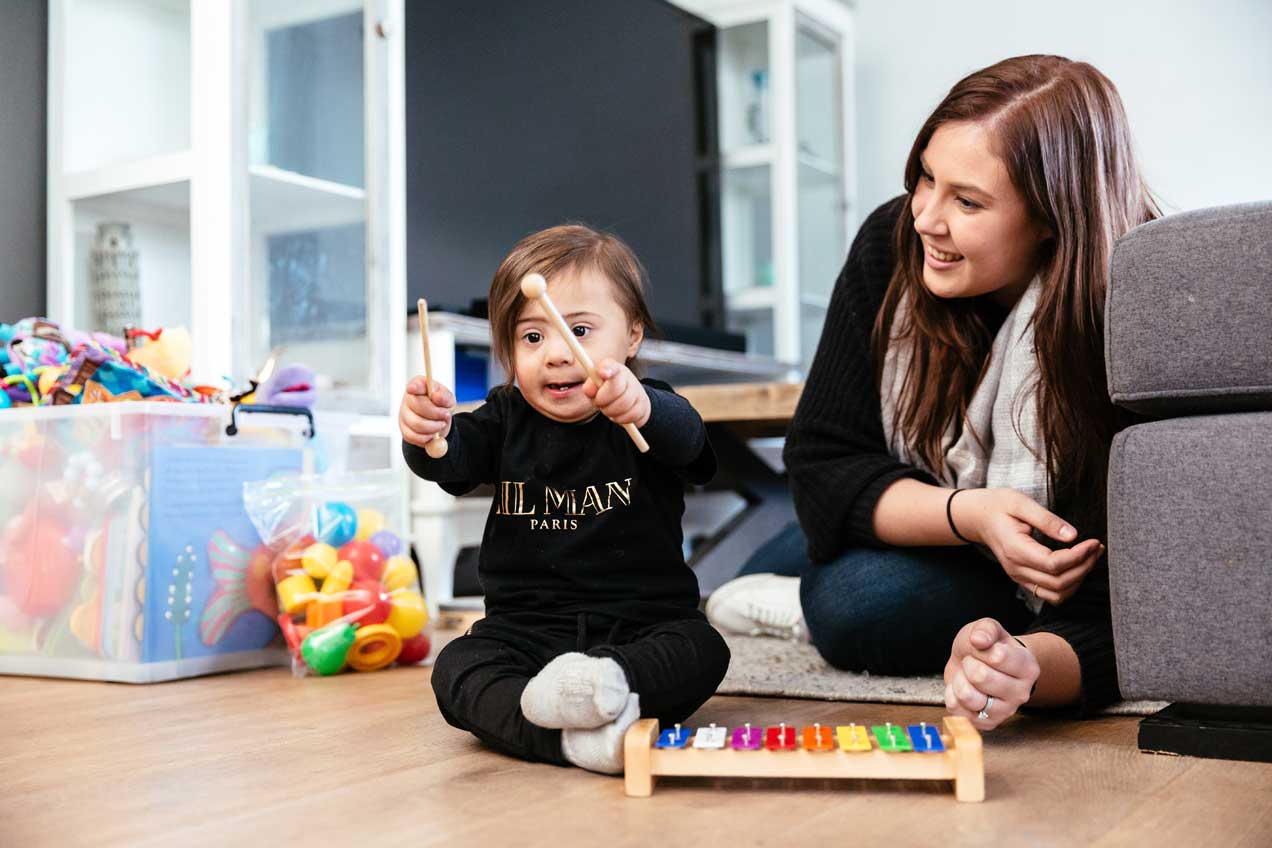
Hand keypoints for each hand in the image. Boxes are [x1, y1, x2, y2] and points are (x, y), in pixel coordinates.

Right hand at [399, 377, 453, 449]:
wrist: (439, 423)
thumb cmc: (442, 406)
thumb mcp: (448, 399)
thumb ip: (444, 396)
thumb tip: (436, 396)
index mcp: (419, 386)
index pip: (415, 385)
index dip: (413, 387)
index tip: (413, 389)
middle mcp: (408, 398)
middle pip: (417, 405)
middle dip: (435, 413)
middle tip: (446, 415)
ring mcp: (404, 414)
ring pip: (416, 423)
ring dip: (433, 427)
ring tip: (441, 425)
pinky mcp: (404, 430)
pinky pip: (413, 436)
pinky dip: (427, 437)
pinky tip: (433, 433)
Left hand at [581, 359, 649, 427]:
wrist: (628, 401)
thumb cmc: (606, 393)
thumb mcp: (595, 389)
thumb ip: (590, 388)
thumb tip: (588, 390)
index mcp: (613, 369)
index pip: (611, 366)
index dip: (607, 369)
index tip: (602, 373)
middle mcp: (627, 375)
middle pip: (615, 389)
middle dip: (603, 401)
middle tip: (599, 404)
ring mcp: (638, 389)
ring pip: (624, 404)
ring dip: (611, 412)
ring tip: (608, 409)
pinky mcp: (644, 403)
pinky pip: (631, 415)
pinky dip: (621, 419)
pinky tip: (618, 415)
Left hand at [944, 618, 1039, 730]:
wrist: (979, 665)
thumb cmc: (986, 648)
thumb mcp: (987, 629)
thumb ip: (986, 629)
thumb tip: (979, 640)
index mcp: (1028, 667)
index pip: (997, 657)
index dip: (980, 648)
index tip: (983, 648)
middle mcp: (1021, 693)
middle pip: (980, 677)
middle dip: (968, 663)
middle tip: (973, 662)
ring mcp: (1004, 711)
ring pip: (967, 696)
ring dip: (959, 680)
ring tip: (967, 675)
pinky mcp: (985, 723)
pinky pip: (956, 709)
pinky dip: (952, 694)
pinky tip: (961, 687)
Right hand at [951, 488, 1103, 604]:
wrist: (979, 518)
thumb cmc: (999, 506)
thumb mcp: (1020, 503)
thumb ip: (1047, 520)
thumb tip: (1073, 535)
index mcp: (1015, 550)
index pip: (1053, 564)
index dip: (1078, 556)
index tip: (1093, 541)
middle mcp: (1016, 569)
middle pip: (1058, 583)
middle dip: (1083, 567)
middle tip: (1096, 547)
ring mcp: (1019, 577)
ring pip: (1057, 594)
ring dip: (1078, 579)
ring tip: (1090, 557)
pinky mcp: (1024, 579)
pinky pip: (1050, 593)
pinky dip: (1069, 585)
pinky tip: (1077, 566)